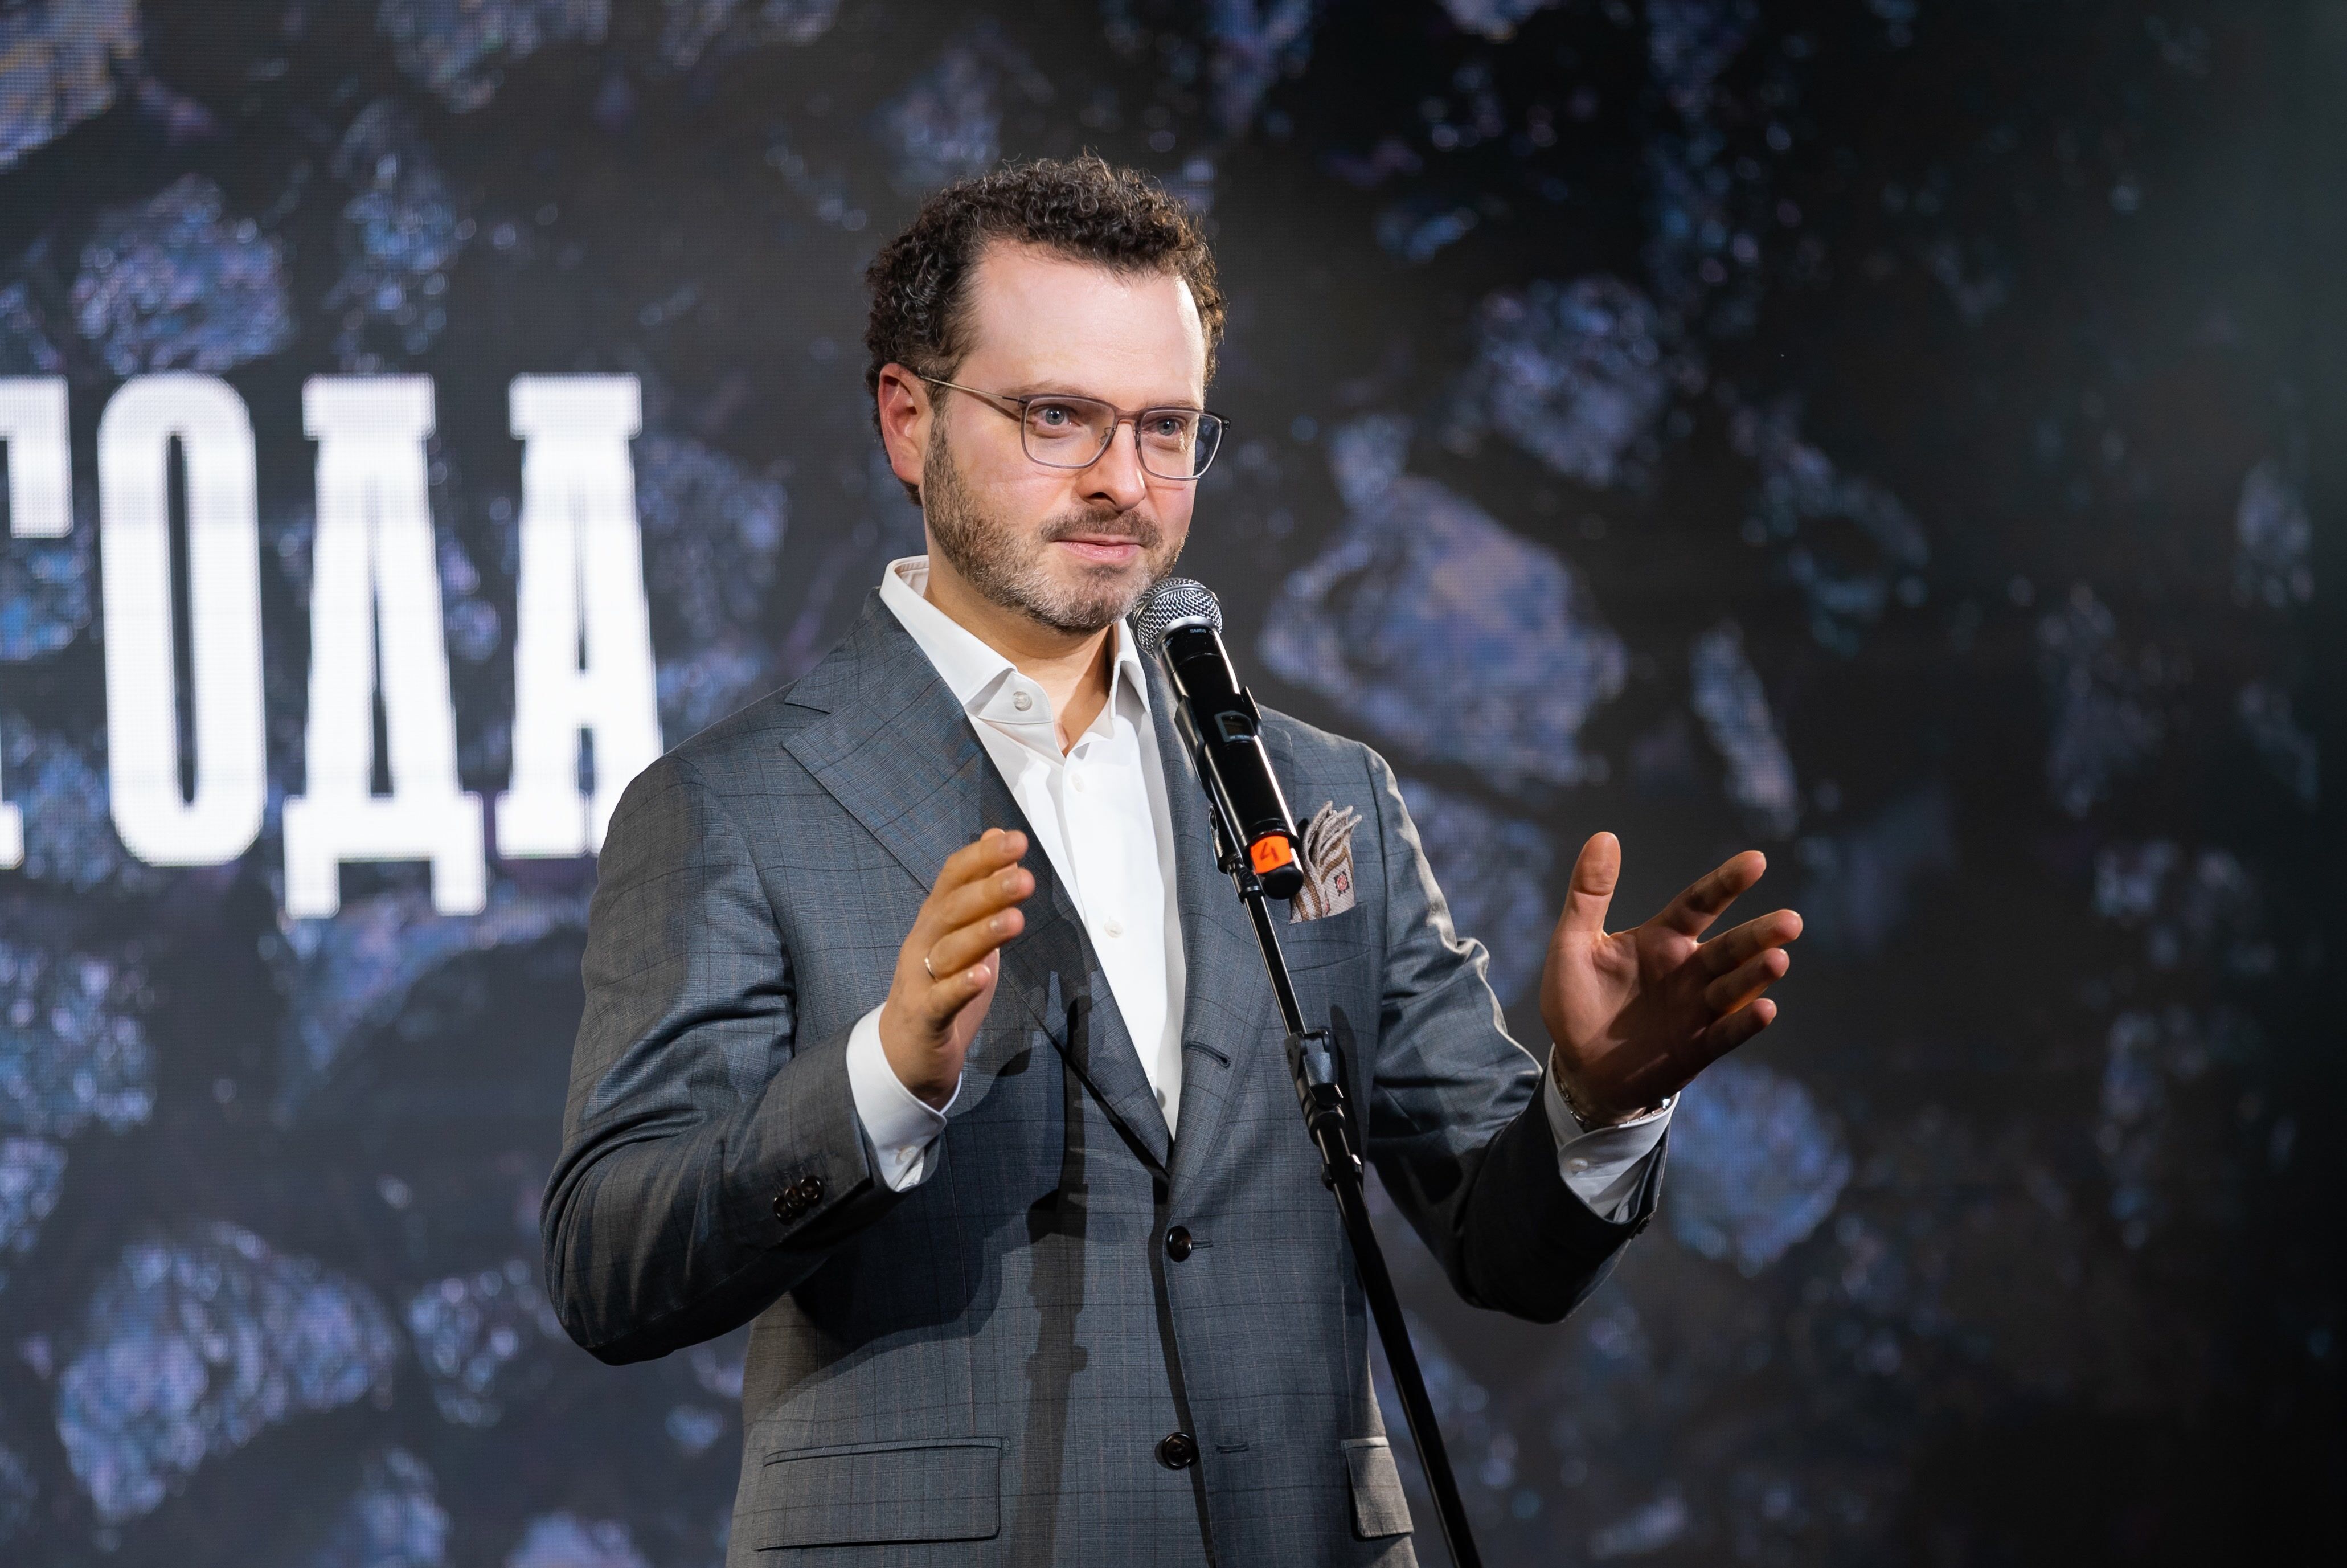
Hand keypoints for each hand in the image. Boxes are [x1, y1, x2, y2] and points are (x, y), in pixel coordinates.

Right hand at [879, 828, 1034, 1107]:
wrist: (904, 1052)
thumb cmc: (942, 985)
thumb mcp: (966, 933)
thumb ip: (983, 888)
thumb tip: (997, 836)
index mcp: (935, 920)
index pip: (953, 878)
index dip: (983, 858)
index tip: (1017, 840)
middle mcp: (923, 942)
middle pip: (953, 910)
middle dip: (990, 891)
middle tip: (1025, 879)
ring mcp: (920, 979)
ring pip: (949, 951)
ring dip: (982, 933)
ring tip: (1014, 921)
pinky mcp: (924, 1016)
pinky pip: (941, 999)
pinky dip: (961, 986)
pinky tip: (982, 975)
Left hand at [1538, 833, 1800, 1124]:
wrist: (1579, 1068)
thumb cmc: (1576, 1001)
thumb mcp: (1572, 944)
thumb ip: (1588, 894)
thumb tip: (1604, 835)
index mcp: (1663, 939)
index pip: (1700, 903)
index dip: (1726, 883)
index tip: (1755, 861)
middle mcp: (1689, 970)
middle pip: (1730, 947)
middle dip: (1761, 935)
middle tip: (1790, 921)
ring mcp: (1697, 1009)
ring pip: (1734, 987)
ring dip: (1757, 974)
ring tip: (1779, 958)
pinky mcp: (1697, 1048)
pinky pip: (1725, 1033)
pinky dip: (1744, 1023)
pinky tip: (1766, 1009)